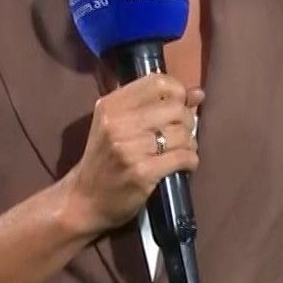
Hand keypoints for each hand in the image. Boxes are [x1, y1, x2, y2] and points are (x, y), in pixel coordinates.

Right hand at [59, 73, 202, 237]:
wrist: (84, 200)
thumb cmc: (104, 159)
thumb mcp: (119, 126)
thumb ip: (156, 105)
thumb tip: (198, 93)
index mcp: (111, 105)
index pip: (157, 82)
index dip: (177, 91)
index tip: (177, 106)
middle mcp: (118, 123)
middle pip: (175, 109)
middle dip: (186, 121)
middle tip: (180, 134)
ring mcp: (130, 148)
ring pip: (182, 134)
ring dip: (189, 143)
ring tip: (180, 151)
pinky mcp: (142, 172)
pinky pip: (183, 157)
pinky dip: (191, 161)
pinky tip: (184, 165)